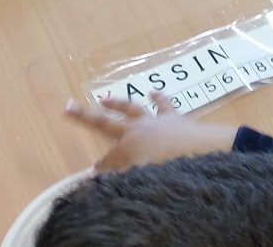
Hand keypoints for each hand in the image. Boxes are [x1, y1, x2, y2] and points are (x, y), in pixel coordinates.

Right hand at [64, 92, 235, 171]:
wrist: (205, 152)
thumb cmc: (172, 171)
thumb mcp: (144, 180)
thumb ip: (123, 180)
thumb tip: (100, 180)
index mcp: (127, 148)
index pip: (106, 161)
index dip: (100, 169)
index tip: (93, 177)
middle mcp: (136, 130)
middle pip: (105, 123)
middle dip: (84, 116)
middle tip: (67, 107)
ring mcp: (155, 121)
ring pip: (131, 108)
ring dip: (117, 103)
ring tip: (105, 98)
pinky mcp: (174, 117)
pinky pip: (164, 105)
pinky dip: (158, 98)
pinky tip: (153, 92)